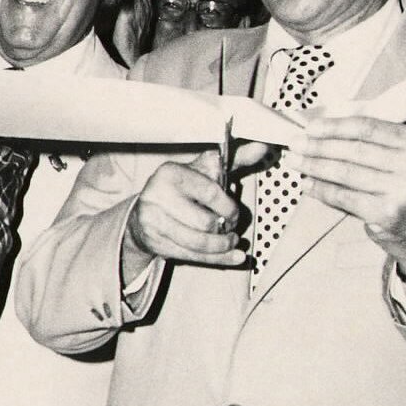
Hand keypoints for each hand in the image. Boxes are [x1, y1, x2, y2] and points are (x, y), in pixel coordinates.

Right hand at [123, 149, 248, 279]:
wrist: (143, 212)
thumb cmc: (180, 190)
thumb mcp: (203, 172)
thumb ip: (233, 160)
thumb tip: (261, 146)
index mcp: (171, 173)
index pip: (210, 192)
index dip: (229, 207)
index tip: (234, 214)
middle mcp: (157, 195)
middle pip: (205, 222)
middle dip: (225, 230)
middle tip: (231, 229)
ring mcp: (152, 221)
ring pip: (198, 243)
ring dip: (222, 247)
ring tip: (231, 242)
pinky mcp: (154, 242)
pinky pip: (191, 256)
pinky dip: (216, 259)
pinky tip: (232, 257)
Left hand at [289, 113, 405, 278]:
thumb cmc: (398, 188)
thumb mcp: (395, 158)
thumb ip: (367, 143)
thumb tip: (319, 133)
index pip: (367, 127)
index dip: (335, 126)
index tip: (310, 127)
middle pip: (354, 150)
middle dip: (319, 146)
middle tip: (295, 144)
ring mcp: (401, 188)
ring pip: (346, 173)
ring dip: (314, 166)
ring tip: (294, 162)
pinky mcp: (387, 212)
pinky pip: (344, 197)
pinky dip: (321, 190)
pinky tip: (307, 185)